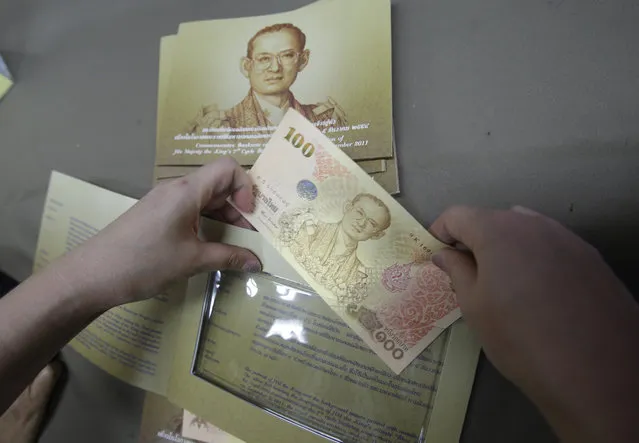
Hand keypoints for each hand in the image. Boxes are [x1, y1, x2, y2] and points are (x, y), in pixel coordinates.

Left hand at [64, 158, 261, 305]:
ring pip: (205, 200)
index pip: (227, 168)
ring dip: (224, 219)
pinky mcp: (156, 215)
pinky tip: (211, 247)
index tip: (250, 216)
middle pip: (218, 185)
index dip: (246, 187)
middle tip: (252, 237)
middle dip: (239, 209)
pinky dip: (206, 225)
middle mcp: (176, 190)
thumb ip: (228, 258)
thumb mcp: (191, 261)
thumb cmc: (144, 262)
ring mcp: (164, 202)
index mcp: (186, 191)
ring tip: (235, 247)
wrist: (92, 275)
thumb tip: (257, 263)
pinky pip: (190, 211)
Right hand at [430, 206, 638, 441]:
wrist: (594, 371)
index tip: (436, 257)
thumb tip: (445, 253)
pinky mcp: (590, 257)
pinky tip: (539, 294)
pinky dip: (535, 259)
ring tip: (505, 285)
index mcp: (498, 231)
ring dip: (506, 248)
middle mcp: (534, 224)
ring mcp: (566, 238)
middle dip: (474, 241)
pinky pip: (551, 246)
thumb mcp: (474, 306)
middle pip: (492, 220)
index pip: (457, 215)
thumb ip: (456, 270)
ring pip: (524, 231)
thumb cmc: (518, 337)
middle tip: (468, 276)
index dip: (440, 232)